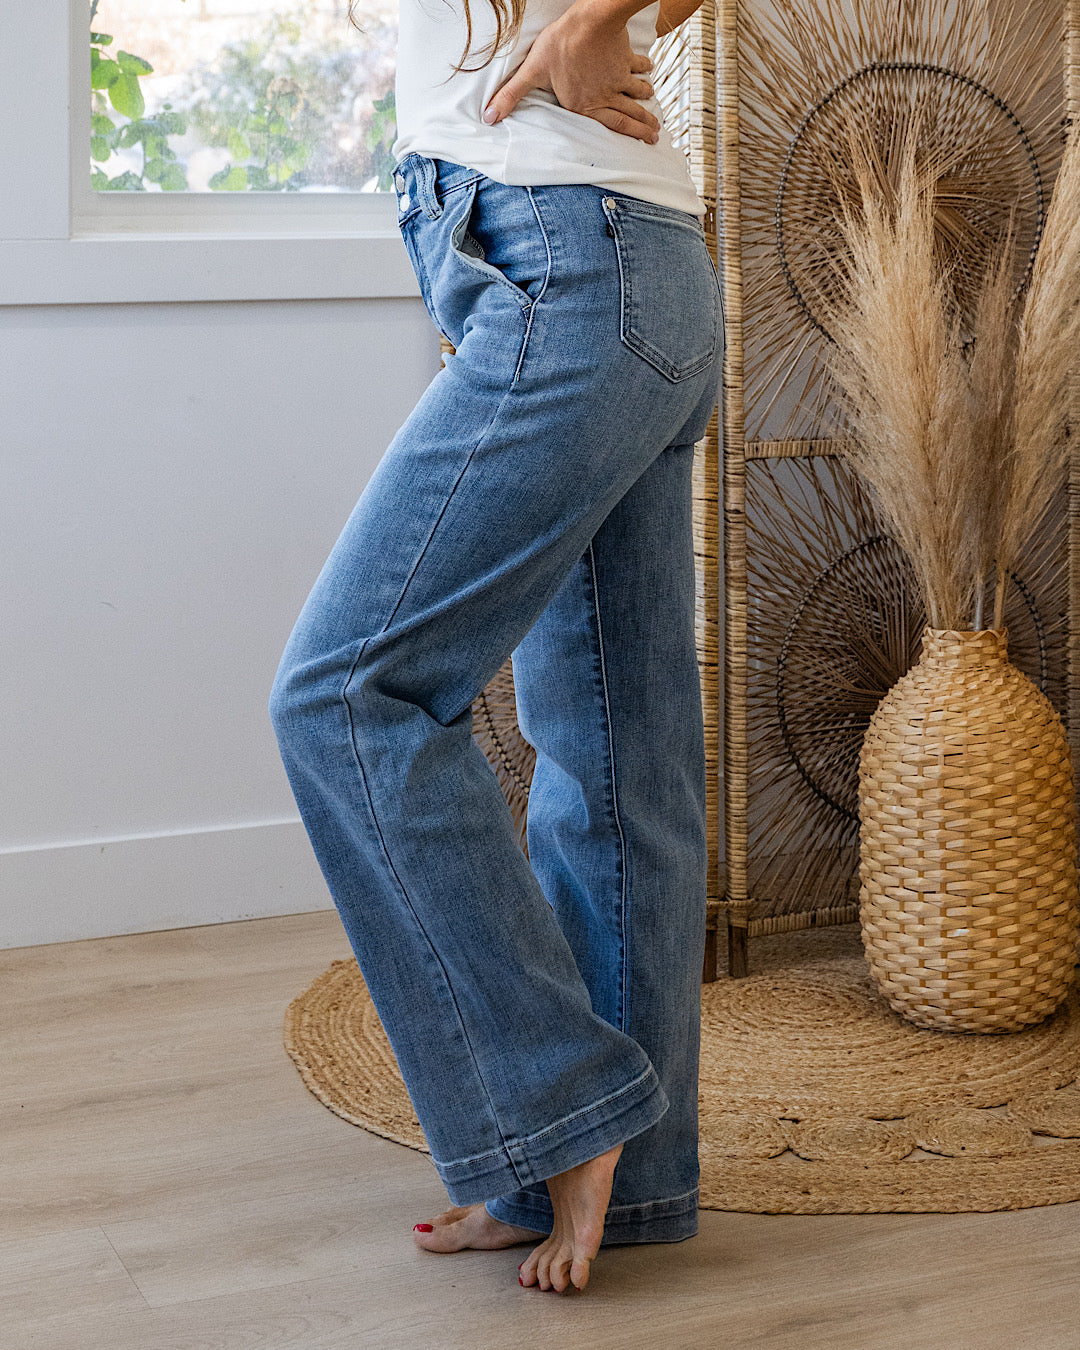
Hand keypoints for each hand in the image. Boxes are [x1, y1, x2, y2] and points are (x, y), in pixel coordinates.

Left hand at [481, 2, 659, 143]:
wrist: (590, 21)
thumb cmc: (561, 46)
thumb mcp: (532, 71)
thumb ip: (512, 95)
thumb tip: (490, 116)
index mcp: (586, 106)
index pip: (613, 125)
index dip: (630, 135)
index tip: (645, 141)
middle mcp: (606, 96)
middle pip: (629, 115)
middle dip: (644, 125)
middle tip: (657, 134)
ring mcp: (619, 77)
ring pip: (636, 92)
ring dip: (646, 99)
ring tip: (653, 106)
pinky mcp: (625, 58)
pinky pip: (638, 66)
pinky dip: (646, 69)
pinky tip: (650, 70)